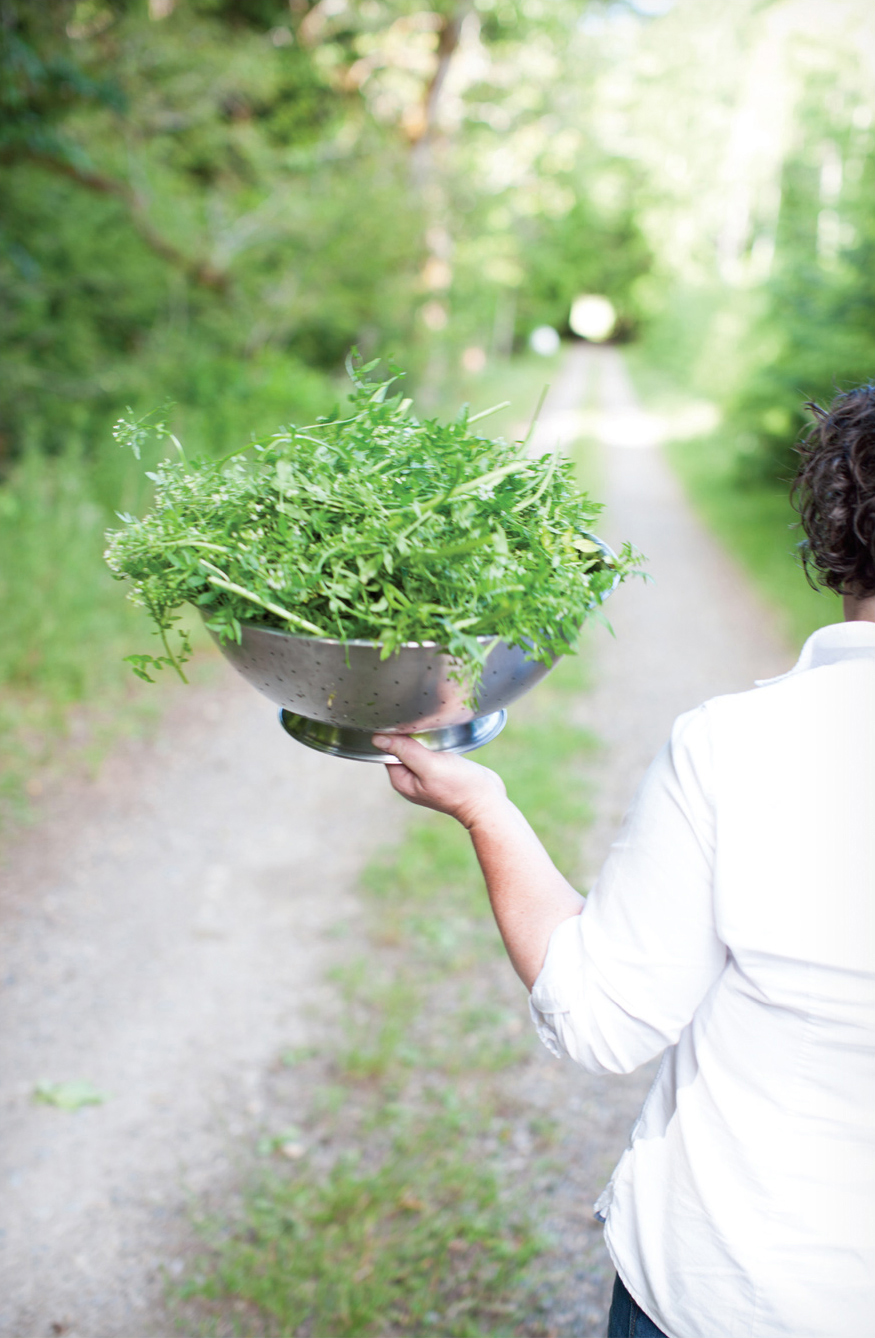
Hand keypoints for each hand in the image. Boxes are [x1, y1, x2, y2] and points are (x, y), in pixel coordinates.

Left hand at [372, 734, 506, 828]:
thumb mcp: (430, 765)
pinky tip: (441, 738)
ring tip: (432, 729)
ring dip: (422, 738)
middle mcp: (411, 780)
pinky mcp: (440, 772)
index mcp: (402, 780)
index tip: (407, 724)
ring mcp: (426, 777)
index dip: (394, 735)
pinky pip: (430, 752)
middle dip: (409, 735)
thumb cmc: (460, 786)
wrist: (488, 803)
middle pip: (401, 749)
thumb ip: (405, 751)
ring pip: (416, 749)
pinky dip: (434, 743)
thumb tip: (377, 738)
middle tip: (422, 724)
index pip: (388, 750)